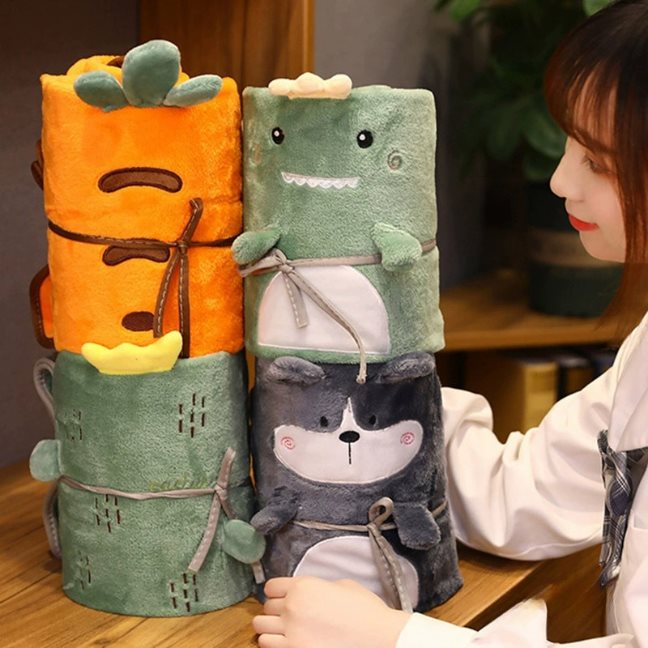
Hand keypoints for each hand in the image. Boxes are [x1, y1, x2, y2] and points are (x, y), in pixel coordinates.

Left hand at [252, 576, 410, 647]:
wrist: (378, 637)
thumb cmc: (364, 611)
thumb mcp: (341, 585)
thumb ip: (317, 586)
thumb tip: (308, 593)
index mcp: (303, 586)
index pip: (271, 587)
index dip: (277, 592)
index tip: (282, 597)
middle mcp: (292, 607)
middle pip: (266, 607)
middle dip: (275, 610)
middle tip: (287, 615)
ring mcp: (291, 633)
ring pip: (261, 627)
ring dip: (270, 627)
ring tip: (283, 630)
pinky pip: (267, 645)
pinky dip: (273, 644)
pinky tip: (287, 642)